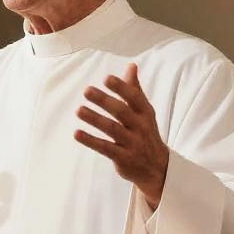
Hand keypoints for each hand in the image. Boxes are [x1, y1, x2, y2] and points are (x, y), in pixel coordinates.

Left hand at [74, 63, 168, 207]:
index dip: (121, 88)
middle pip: (122, 112)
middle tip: (87, 91)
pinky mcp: (123, 158)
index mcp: (145, 113)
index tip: (106, 78)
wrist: (157, 167)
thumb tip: (131, 65)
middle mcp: (140, 127)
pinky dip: (90, 141)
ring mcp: (132, 143)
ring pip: (112, 129)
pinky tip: (76, 133)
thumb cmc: (145, 132)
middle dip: (104, 100)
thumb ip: (135, 89)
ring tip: (78, 110)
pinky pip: (105, 148)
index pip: (134, 97)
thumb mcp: (144, 111)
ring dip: (94, 119)